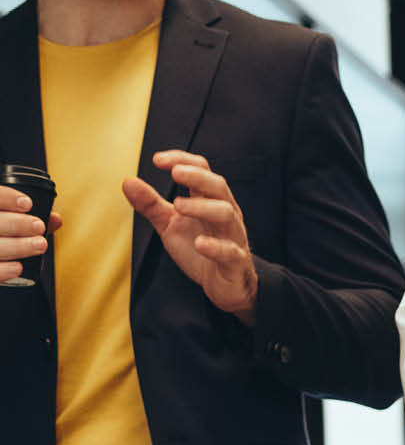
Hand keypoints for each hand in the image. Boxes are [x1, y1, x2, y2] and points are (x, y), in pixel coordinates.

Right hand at [0, 185, 61, 282]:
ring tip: (39, 245)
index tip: (27, 203)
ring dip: (18, 246)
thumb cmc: (0, 231)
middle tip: (39, 226)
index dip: (6, 198)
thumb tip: (55, 220)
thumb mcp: (8, 219)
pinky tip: (18, 267)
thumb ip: (28, 220)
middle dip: (18, 224)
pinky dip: (3, 270)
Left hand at [123, 150, 257, 320]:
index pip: (202, 170)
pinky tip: (200, 243)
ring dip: (202, 207)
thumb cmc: (199, 249)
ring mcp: (232, 236)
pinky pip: (230, 251)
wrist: (224, 284)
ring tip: (178, 205)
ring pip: (226, 214)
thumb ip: (151, 205)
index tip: (158, 160)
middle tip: (175, 172)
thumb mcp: (170, 224)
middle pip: (218, 186)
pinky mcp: (235, 262)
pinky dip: (215, 246)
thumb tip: (128, 182)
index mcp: (208, 201)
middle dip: (197, 176)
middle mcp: (224, 214)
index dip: (182, 160)